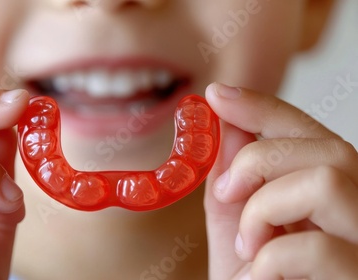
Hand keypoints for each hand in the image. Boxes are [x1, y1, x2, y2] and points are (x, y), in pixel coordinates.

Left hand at [204, 83, 357, 278]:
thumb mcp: (240, 242)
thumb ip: (233, 193)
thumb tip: (220, 134)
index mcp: (332, 201)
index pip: (308, 134)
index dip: (265, 108)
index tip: (217, 95)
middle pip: (326, 147)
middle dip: (258, 160)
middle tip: (225, 192)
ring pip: (330, 179)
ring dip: (266, 207)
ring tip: (249, 249)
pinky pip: (318, 245)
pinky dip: (271, 258)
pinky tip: (258, 277)